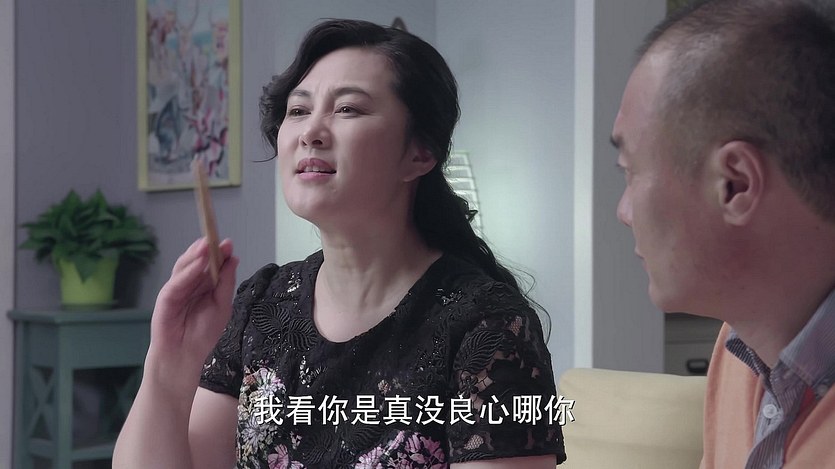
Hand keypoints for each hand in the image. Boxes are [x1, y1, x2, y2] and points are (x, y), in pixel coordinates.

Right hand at [145, 237, 238, 394]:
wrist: (185, 356)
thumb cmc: (203, 333)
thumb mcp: (222, 305)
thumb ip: (226, 283)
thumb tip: (233, 259)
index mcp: (205, 285)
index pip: (211, 264)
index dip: (219, 253)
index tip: (228, 243)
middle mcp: (190, 283)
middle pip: (197, 262)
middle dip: (208, 250)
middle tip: (218, 240)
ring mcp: (177, 288)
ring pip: (185, 267)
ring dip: (196, 255)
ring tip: (207, 245)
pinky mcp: (166, 297)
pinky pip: (177, 282)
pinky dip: (188, 272)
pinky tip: (198, 264)